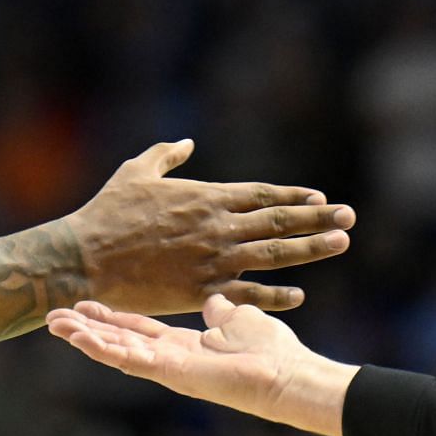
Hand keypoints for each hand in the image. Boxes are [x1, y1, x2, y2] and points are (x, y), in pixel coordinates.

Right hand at [45, 294, 358, 435]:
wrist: (287, 375)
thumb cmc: (272, 350)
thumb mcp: (239, 317)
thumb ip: (221, 310)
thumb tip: (214, 300)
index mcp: (184, 345)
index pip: (139, 329)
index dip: (111, 317)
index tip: (84, 303)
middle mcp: (170, 359)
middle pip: (118, 341)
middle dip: (86, 329)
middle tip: (52, 315)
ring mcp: (168, 369)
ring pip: (116, 352)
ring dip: (85, 338)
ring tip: (54, 325)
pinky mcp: (171, 373)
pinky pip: (131, 360)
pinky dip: (104, 349)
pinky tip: (80, 339)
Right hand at [62, 140, 353, 314]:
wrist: (86, 259)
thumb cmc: (107, 213)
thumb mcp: (136, 172)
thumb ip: (165, 155)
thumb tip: (186, 141)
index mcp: (206, 197)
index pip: (262, 195)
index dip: (293, 196)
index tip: (320, 197)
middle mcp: (218, 227)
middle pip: (279, 222)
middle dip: (317, 219)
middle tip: (349, 217)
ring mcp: (214, 260)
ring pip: (274, 255)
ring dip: (310, 249)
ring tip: (340, 243)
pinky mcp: (202, 291)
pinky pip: (248, 293)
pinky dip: (275, 294)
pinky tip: (298, 294)